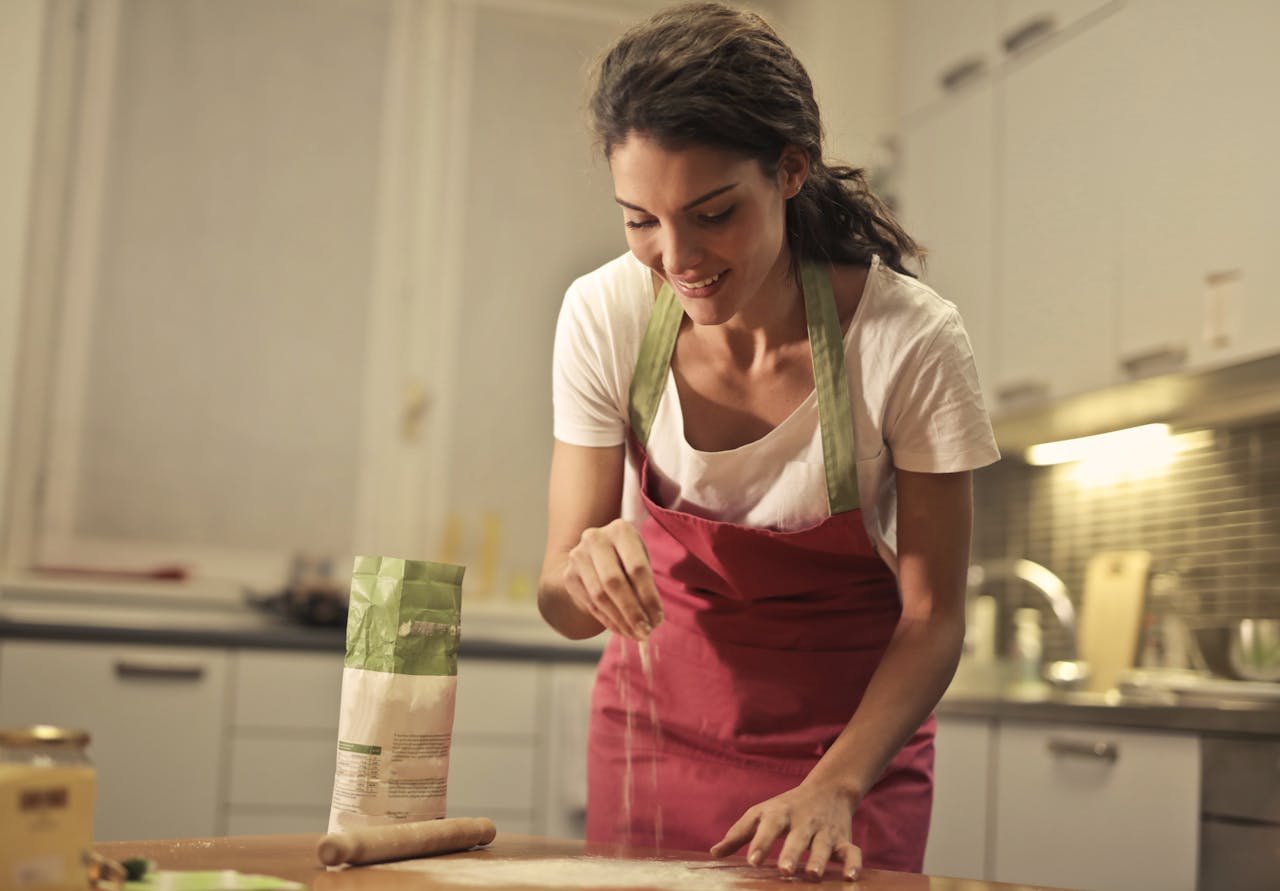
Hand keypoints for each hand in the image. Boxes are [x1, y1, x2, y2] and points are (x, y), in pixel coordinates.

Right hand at [562, 518, 661, 639]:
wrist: (592, 554)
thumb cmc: (626, 558)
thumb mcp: (640, 559)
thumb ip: (646, 583)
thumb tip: (653, 619)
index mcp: (621, 530)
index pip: (636, 568)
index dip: (648, 597)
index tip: (658, 619)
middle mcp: (595, 538)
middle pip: (614, 582)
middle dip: (632, 612)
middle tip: (646, 631)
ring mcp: (578, 556)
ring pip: (600, 596)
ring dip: (620, 620)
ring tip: (635, 634)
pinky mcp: (568, 574)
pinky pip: (590, 604)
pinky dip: (608, 621)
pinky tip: (621, 629)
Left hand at [709, 779, 861, 881]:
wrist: (829, 789)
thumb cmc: (786, 807)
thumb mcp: (762, 813)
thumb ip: (739, 833)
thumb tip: (713, 853)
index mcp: (780, 813)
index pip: (769, 826)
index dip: (761, 843)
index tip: (752, 860)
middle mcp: (804, 821)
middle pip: (798, 837)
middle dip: (792, 853)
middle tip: (785, 870)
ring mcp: (825, 830)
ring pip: (824, 845)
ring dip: (820, 859)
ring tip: (813, 875)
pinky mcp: (844, 839)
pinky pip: (852, 851)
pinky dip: (854, 863)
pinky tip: (851, 877)